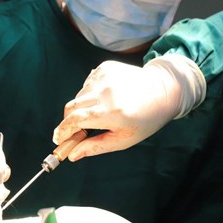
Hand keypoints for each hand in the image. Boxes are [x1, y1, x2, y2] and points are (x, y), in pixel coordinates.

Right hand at [53, 55, 205, 160]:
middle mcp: (106, 92)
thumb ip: (96, 147)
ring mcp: (105, 77)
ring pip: (79, 95)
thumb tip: (73, 155)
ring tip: (102, 112)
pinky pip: (87, 83)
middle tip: (77, 132)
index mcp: (112, 112)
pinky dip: (90, 92)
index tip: (58, 140)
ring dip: (83, 107)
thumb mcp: (124, 139)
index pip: (74, 121)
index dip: (62, 131)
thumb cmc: (146, 119)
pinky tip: (107, 97)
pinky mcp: (106, 67)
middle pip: (71, 107)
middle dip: (69, 122)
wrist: (163, 91)